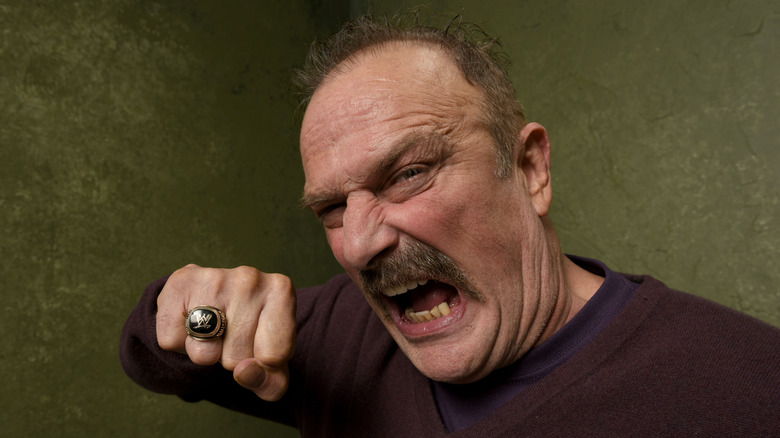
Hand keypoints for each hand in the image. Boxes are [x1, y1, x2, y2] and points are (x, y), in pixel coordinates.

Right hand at [156, 264, 295, 400]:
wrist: (211, 300)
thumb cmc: (250, 332)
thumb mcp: (273, 360)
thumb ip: (272, 382)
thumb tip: (244, 372)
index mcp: (281, 291)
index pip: (274, 356)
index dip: (263, 365)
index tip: (261, 346)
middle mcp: (251, 279)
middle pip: (237, 358)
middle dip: (232, 359)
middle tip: (232, 336)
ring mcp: (214, 278)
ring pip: (204, 353)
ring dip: (206, 353)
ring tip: (213, 331)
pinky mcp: (180, 283)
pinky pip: (172, 341)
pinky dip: (179, 342)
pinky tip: (191, 321)